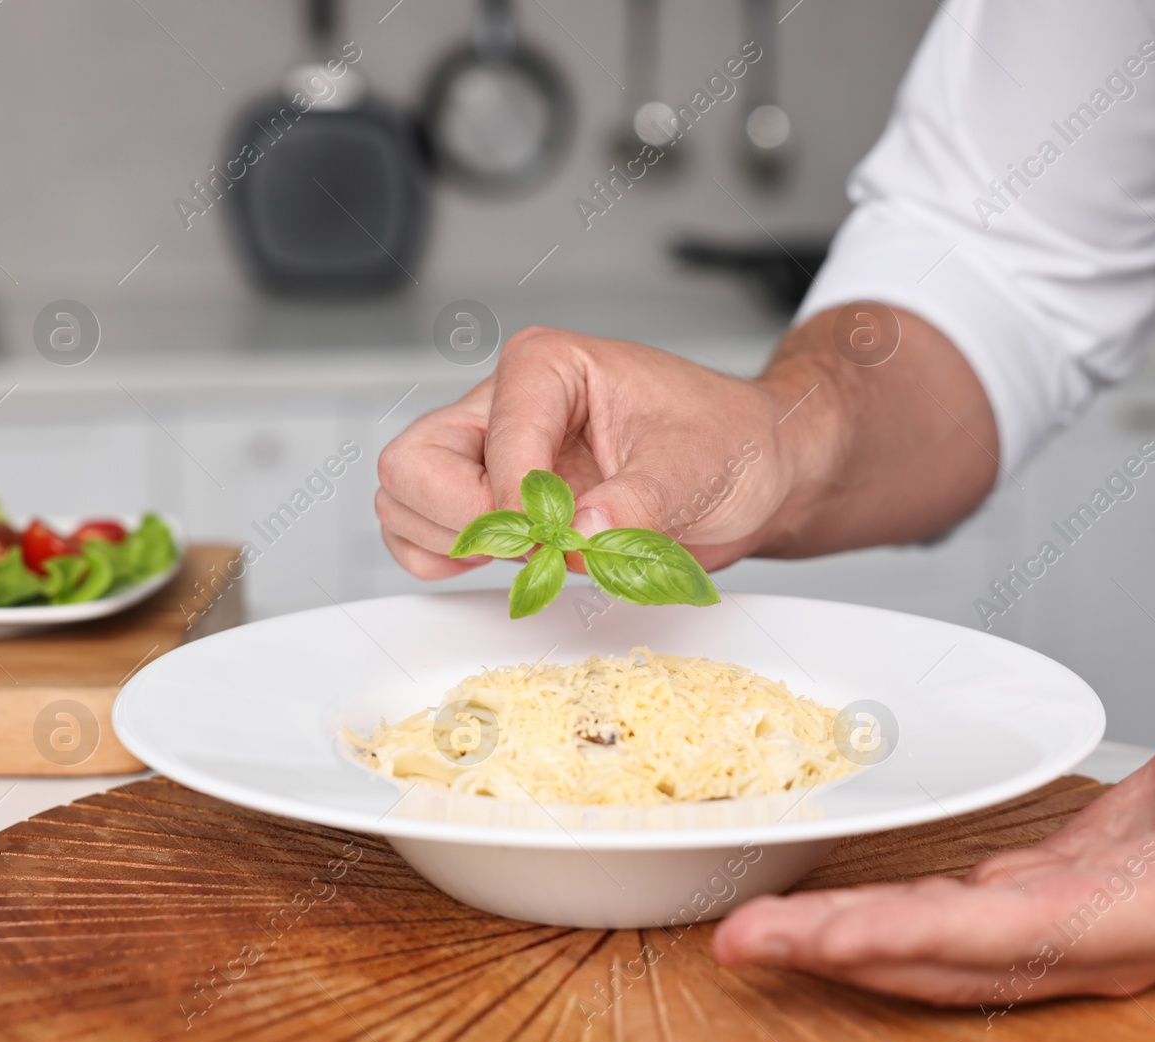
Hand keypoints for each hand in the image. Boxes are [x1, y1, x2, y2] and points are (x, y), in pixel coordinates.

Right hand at [376, 327, 809, 578]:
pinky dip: (445, 561)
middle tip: (536, 547)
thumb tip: (583, 531)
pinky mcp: (491, 499)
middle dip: (467, 522)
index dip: (525, 504)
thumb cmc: (727, 442)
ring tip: (532, 552)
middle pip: (413, 464)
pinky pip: (421, 533)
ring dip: (453, 544)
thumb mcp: (699, 466)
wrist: (750, 472)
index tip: (572, 535)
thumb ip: (640, 500)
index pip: (493, 442)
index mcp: (546, 366)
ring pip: (404, 500)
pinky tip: (509, 561)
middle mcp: (504, 404)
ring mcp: (489, 454)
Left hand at [713, 669, 1154, 1005]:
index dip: (906, 939)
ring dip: (847, 944)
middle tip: (740, 939)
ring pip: (941, 950)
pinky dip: (888, 920)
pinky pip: (955, 921)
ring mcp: (1072, 922)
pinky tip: (836, 911)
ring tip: (756, 933)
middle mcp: (1099, 933)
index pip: (1007, 935)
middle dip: (840, 954)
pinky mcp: (1054, 895)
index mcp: (1153, 906)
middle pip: (949, 959)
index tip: (816, 934)